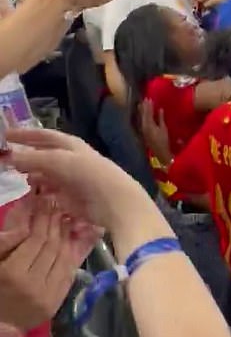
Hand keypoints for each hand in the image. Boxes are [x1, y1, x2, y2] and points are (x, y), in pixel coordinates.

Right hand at [0, 197, 87, 330]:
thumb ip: (5, 242)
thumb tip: (26, 218)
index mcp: (12, 274)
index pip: (35, 239)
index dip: (42, 218)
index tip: (45, 202)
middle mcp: (32, 285)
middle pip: (52, 247)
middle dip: (55, 224)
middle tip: (58, 207)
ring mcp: (46, 297)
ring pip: (63, 259)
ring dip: (66, 237)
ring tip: (65, 220)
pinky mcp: (54, 305)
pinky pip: (67, 274)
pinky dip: (69, 256)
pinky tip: (69, 242)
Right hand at [3, 128, 144, 228]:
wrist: (113, 201)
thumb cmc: (88, 174)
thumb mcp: (59, 161)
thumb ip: (33, 158)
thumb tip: (11, 157)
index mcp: (71, 146)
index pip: (45, 136)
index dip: (26, 135)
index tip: (5, 135)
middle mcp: (71, 160)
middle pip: (45, 155)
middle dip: (27, 155)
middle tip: (4, 158)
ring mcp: (71, 179)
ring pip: (46, 174)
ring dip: (31, 174)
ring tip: (14, 176)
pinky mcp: (70, 198)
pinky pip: (49, 192)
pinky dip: (38, 191)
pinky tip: (28, 193)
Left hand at [139, 99, 171, 166]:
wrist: (160, 151)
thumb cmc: (164, 140)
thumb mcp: (163, 128)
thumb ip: (160, 118)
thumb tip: (160, 109)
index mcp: (149, 125)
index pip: (148, 112)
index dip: (149, 105)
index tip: (149, 98)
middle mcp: (144, 126)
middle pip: (143, 114)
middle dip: (144, 106)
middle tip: (145, 99)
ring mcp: (142, 129)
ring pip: (141, 117)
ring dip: (142, 110)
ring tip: (141, 103)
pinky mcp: (143, 132)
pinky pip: (141, 121)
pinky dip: (141, 116)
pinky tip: (142, 113)